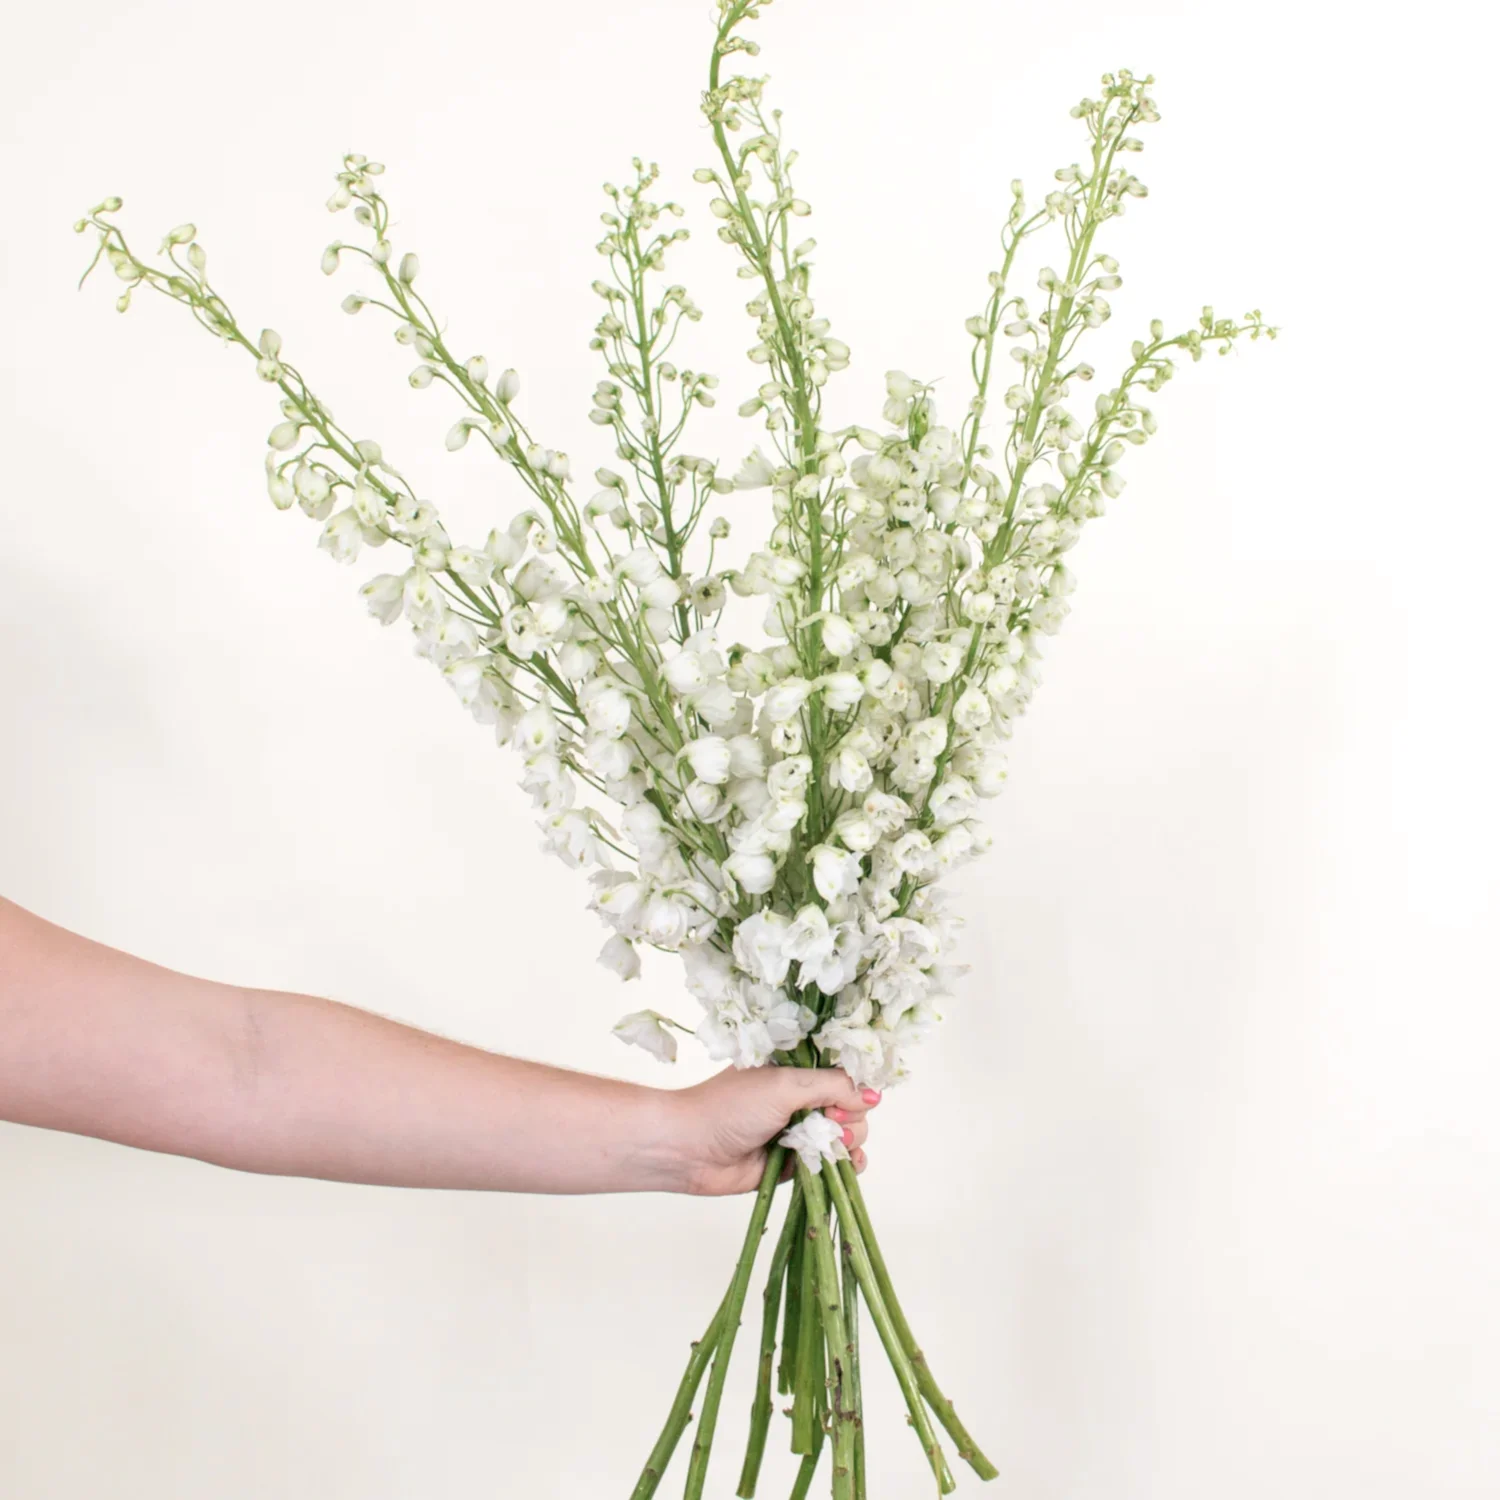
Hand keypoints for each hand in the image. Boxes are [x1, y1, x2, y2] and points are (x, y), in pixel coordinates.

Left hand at [668, 1065, 880, 1196]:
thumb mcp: (785, 1086)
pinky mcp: (796, 1163)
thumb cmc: (730, 1107)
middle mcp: (801, 1098)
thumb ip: (832, 1086)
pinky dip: (846, 1166)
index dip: (854, 1086)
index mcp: (797, 1070)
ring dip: (849, 1143)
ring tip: (831, 1146)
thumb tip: (874, 1094)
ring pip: (847, 1136)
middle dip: (849, 1117)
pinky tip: (846, 1167)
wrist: (690, 1149)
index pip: (843, 1073)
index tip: (846, 1099)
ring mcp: (800, 1131)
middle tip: (828, 1122)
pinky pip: (834, 1164)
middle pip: (851, 1107)